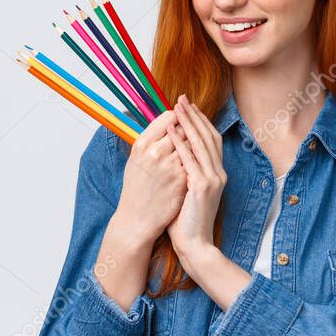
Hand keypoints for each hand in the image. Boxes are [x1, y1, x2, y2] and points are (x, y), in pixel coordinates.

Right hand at [114, 108, 189, 246]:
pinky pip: (196, 161)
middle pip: (183, 128)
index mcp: (142, 144)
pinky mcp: (183, 180)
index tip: (182, 119)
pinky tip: (198, 161)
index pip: (168, 117)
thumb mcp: (137, 160)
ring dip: (196, 144)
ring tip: (194, 146)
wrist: (138, 219)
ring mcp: (171, 166)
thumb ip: (152, 141)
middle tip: (193, 129)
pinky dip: (199, 159)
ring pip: (193, 144)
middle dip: (190, 128)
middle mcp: (155, 152)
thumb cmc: (137, 188)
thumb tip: (170, 122)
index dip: (179, 117)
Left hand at [164, 94, 225, 264]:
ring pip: (200, 143)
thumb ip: (188, 173)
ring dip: (188, 123)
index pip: (211, 140)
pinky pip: (190, 158)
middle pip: (209, 136)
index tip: (188, 107)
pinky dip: (181, 142)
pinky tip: (171, 130)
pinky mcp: (202, 186)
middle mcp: (218, 174)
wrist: (195, 245)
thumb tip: (177, 156)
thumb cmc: (187, 221)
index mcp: (217, 174)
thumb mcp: (190, 192)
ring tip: (177, 108)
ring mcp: (212, 180)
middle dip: (195, 116)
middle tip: (183, 99)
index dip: (201, 122)